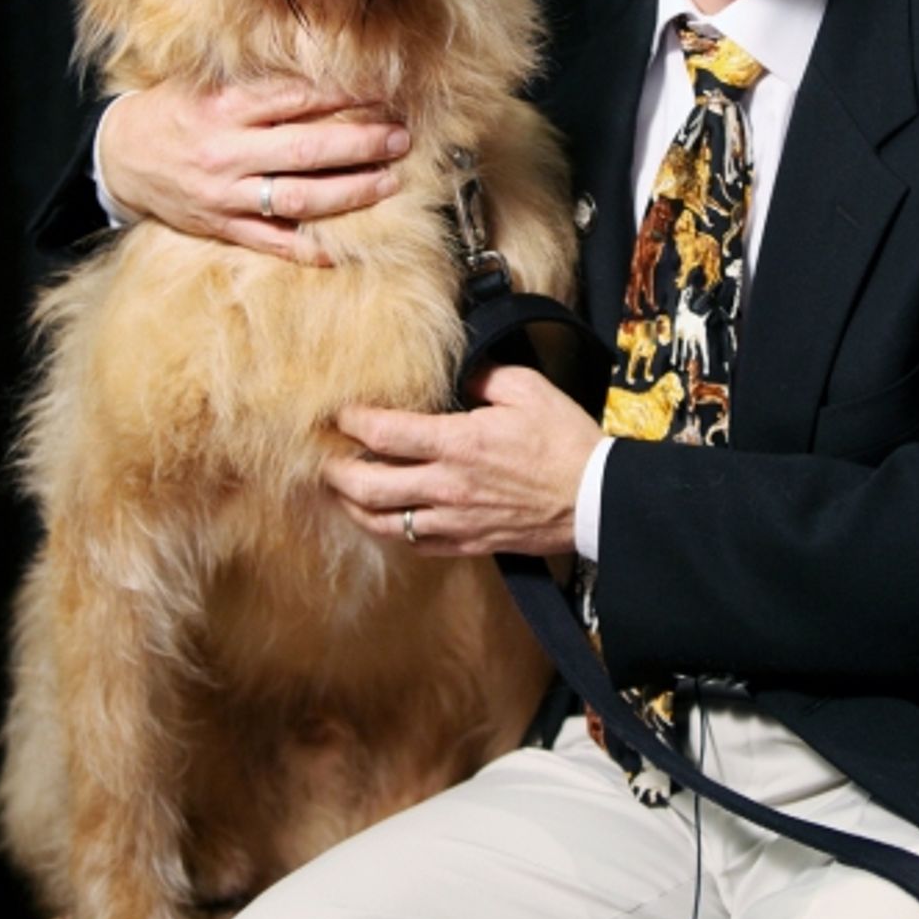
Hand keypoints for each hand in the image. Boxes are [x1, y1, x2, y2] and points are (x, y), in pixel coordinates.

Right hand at [97, 78, 410, 262]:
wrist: (119, 157)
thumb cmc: (173, 111)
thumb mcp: (205, 83)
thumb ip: (257, 83)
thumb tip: (322, 71)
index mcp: (223, 107)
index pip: (295, 98)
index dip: (344, 94)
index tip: (383, 90)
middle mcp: (225, 152)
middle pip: (306, 149)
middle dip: (361, 144)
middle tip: (400, 138)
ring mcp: (224, 195)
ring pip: (297, 197)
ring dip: (350, 192)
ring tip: (388, 181)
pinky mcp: (222, 227)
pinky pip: (272, 242)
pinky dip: (309, 248)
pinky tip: (344, 249)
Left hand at [326, 366, 603, 555]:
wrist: (596, 499)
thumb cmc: (565, 442)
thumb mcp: (528, 389)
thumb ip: (484, 376)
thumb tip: (458, 374)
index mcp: (458, 443)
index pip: (383, 434)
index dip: (352, 421)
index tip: (338, 412)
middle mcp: (447, 486)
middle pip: (367, 487)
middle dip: (335, 472)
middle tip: (322, 457)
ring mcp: (454, 520)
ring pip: (383, 523)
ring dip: (353, 507)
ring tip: (340, 491)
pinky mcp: (468, 543)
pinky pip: (415, 544)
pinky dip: (390, 532)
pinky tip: (384, 518)